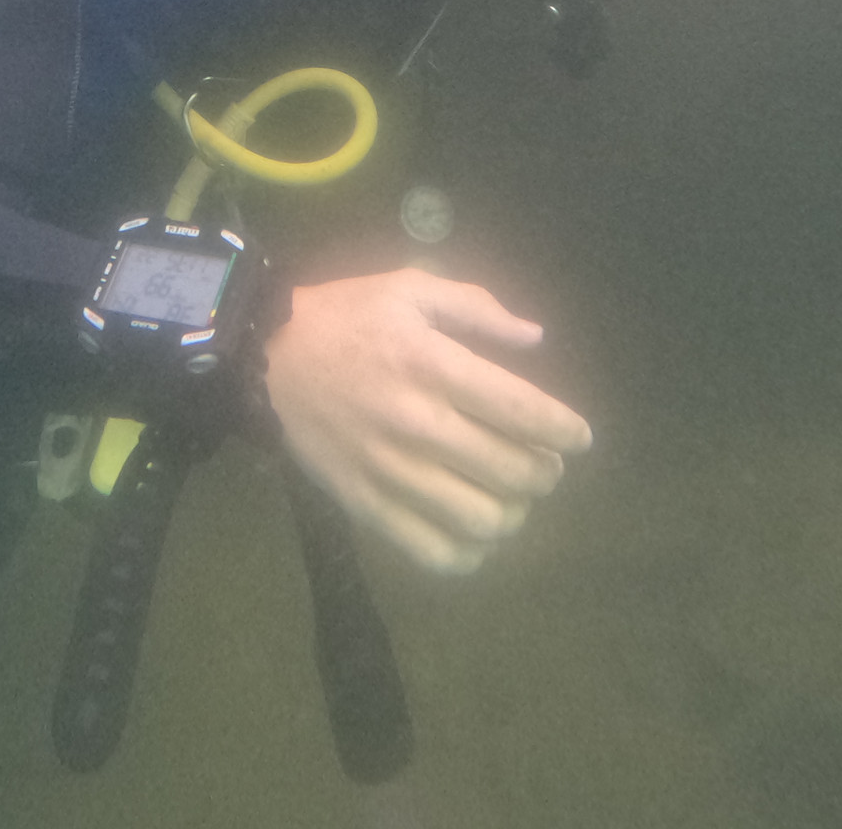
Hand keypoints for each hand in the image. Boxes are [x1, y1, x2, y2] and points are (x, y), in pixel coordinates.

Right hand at [264, 269, 593, 574]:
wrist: (263, 356)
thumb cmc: (345, 315)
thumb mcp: (408, 287)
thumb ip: (475, 307)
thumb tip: (534, 337)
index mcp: (433, 364)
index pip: (525, 412)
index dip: (566, 431)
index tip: (578, 438)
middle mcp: (418, 422)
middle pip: (513, 470)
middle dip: (545, 472)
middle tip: (543, 463)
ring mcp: (390, 470)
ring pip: (481, 519)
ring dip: (512, 513)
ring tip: (510, 498)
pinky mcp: (364, 503)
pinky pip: (431, 551)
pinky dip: (467, 553)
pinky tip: (471, 530)